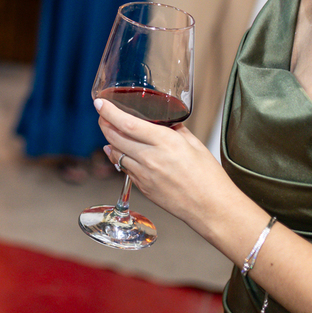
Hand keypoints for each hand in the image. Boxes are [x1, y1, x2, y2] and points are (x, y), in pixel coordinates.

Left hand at [94, 98, 239, 232]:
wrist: (211, 208)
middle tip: (102, 115)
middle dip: (104, 124)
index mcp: (165, 142)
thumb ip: (176, 130)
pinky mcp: (142, 188)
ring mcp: (144, 175)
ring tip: (110, 132)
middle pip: (115, 137)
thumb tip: (165, 121)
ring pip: (115, 154)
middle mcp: (150, 158)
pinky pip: (124, 169)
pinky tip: (118, 152)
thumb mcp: (195, 145)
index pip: (127, 124)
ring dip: (110, 141)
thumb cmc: (209, 177)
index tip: (100, 103)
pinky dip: (118, 158)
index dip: (110, 112)